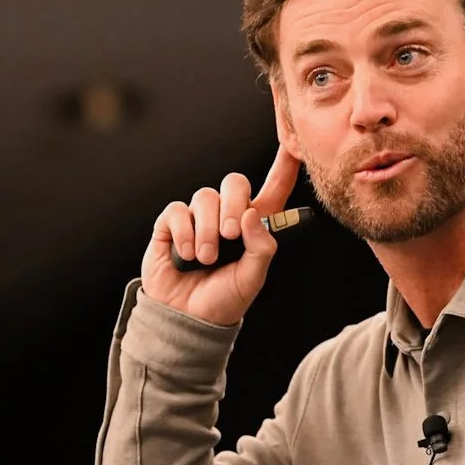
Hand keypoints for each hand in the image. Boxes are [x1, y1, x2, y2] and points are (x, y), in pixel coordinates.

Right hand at [141, 144, 300, 326]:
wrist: (187, 318)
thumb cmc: (223, 299)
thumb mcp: (252, 278)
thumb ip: (261, 247)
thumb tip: (251, 214)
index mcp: (253, 226)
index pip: (273, 189)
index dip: (283, 167)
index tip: (293, 146)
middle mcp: (226, 215)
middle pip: (234, 183)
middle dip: (233, 205)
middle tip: (230, 236)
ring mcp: (198, 218)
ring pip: (205, 197)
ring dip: (207, 229)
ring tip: (207, 258)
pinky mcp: (171, 224)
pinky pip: (178, 210)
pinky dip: (184, 232)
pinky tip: (187, 255)